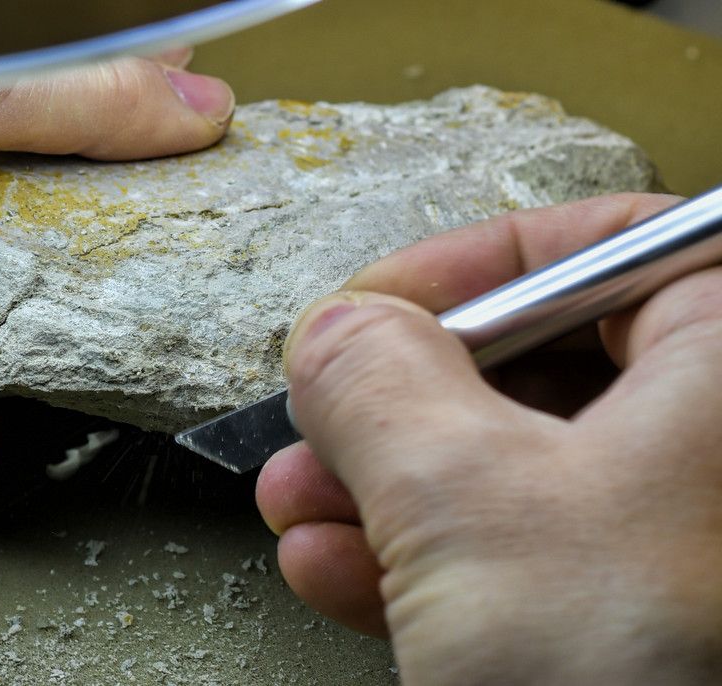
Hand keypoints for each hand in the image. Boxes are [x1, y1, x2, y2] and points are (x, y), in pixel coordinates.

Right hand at [257, 193, 721, 682]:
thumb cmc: (637, 683)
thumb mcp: (465, 500)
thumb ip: (378, 380)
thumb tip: (338, 331)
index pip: (610, 248)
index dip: (472, 265)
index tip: (373, 304)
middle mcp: (720, 451)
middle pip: (543, 367)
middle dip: (401, 397)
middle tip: (320, 411)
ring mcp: (678, 545)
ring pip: (514, 473)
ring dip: (384, 483)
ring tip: (298, 498)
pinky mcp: (633, 627)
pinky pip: (519, 562)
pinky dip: (417, 559)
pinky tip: (334, 567)